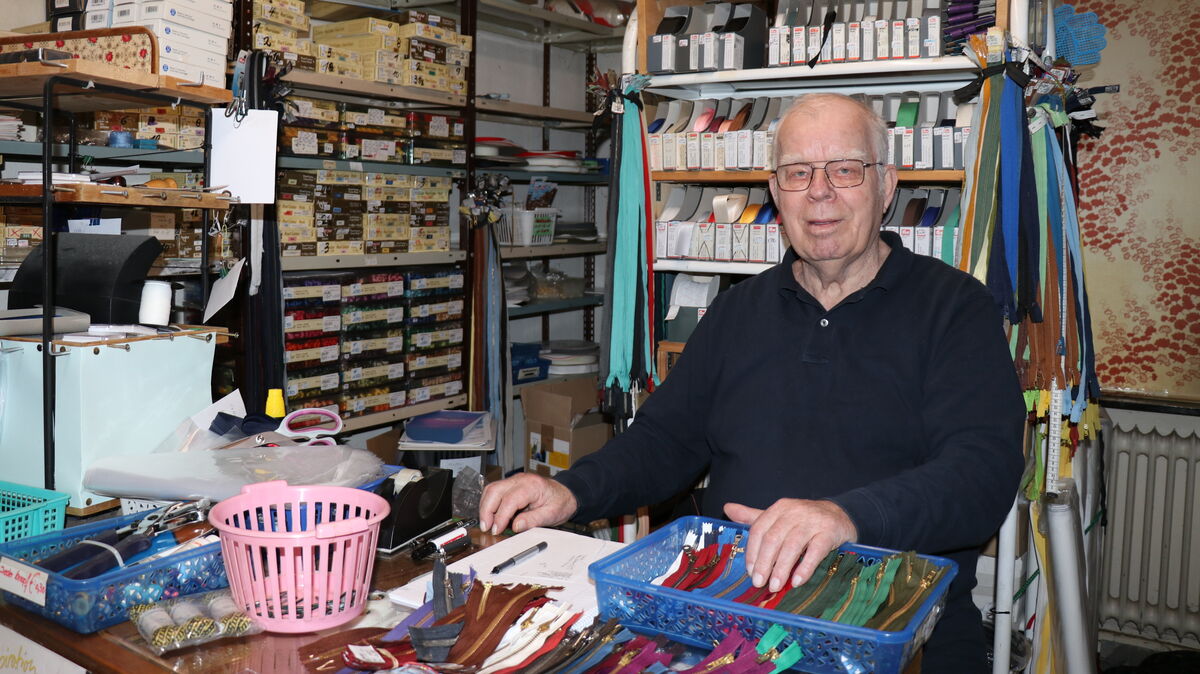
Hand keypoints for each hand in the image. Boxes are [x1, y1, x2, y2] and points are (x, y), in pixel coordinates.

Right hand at [479, 473, 577, 534]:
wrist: (565, 493)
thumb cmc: (560, 502)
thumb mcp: (552, 514)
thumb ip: (534, 520)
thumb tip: (516, 526)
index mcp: (532, 485)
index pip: (509, 500)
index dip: (500, 516)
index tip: (496, 530)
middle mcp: (520, 479)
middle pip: (494, 491)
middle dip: (486, 511)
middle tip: (486, 528)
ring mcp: (514, 480)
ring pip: (491, 489)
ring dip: (485, 507)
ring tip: (486, 524)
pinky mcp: (510, 485)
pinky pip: (494, 491)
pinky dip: (489, 503)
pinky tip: (491, 516)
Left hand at [724, 499, 857, 592]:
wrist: (840, 514)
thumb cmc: (804, 520)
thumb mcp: (779, 516)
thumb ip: (754, 516)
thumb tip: (728, 508)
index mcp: (779, 508)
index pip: (759, 530)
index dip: (752, 552)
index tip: (749, 571)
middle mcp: (794, 512)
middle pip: (773, 539)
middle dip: (764, 563)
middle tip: (759, 583)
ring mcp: (813, 521)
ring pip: (792, 545)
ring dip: (782, 568)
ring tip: (775, 586)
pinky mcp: (829, 532)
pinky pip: (816, 551)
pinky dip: (805, 567)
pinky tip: (797, 581)